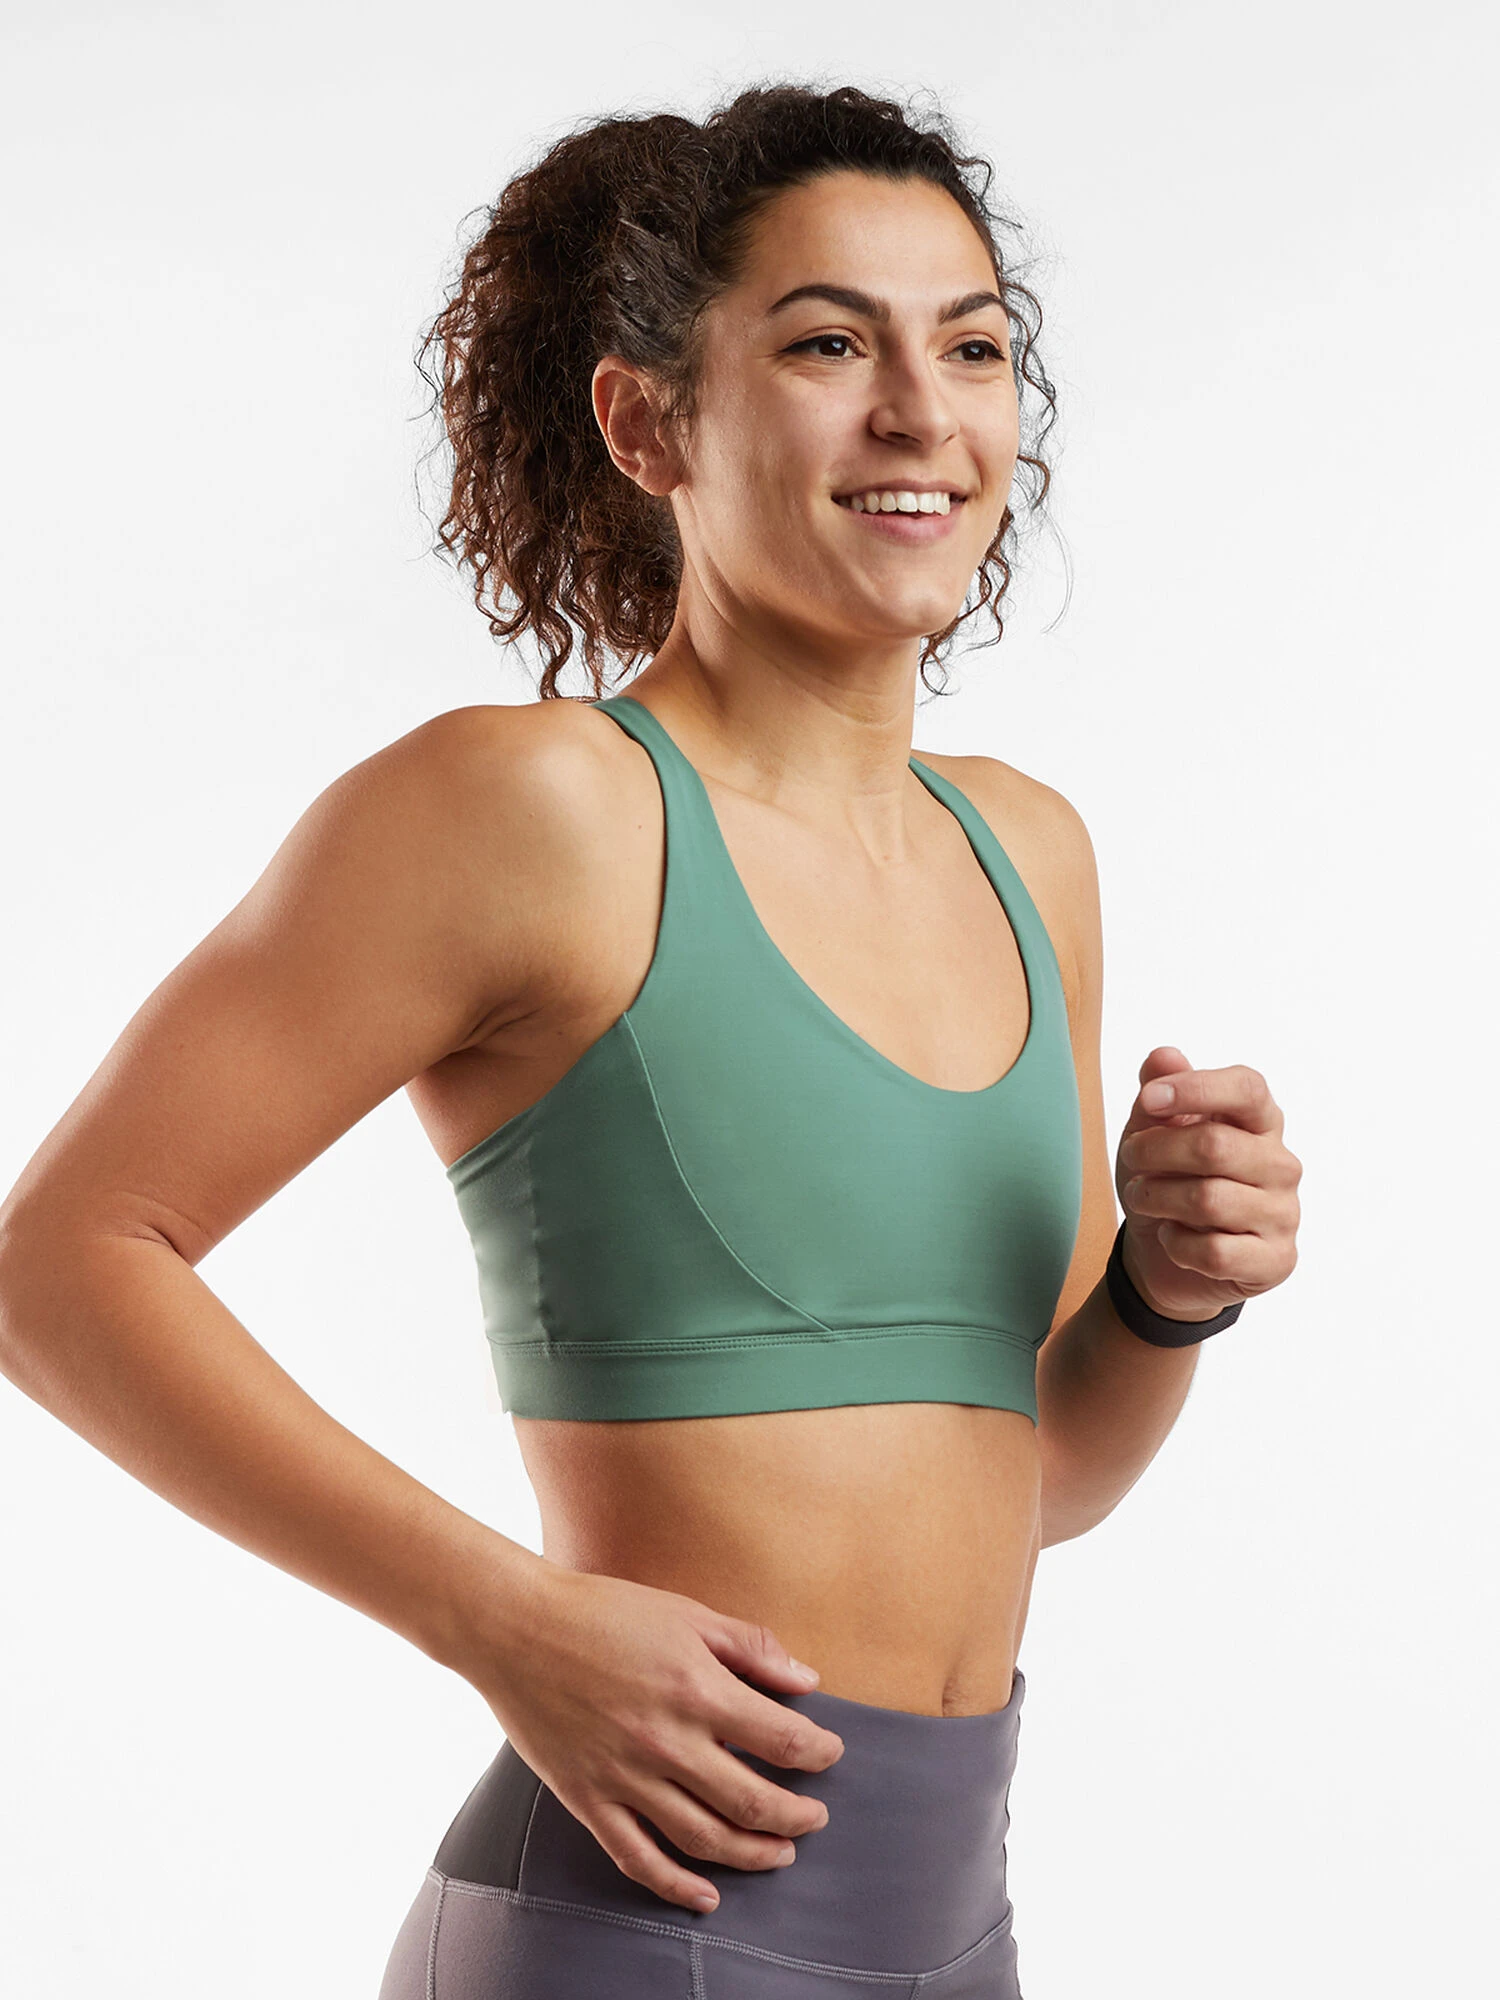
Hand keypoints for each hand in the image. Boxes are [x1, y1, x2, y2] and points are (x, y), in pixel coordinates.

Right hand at [465, 1559, 844, 1914]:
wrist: (516, 1629)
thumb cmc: (604, 1611)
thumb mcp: (687, 1614)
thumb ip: (751, 1648)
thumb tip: (807, 1681)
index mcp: (697, 1690)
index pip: (780, 1739)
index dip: (816, 1753)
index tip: (830, 1755)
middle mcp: (667, 1743)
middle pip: (751, 1800)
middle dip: (795, 1816)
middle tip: (815, 1819)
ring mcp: (626, 1777)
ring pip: (704, 1838)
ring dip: (751, 1853)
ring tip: (779, 1854)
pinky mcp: (589, 1799)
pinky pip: (639, 1858)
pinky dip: (676, 1887)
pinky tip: (705, 1896)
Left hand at [1115, 1045, 1301, 1320]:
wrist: (1165, 1256)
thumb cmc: (1167, 1180)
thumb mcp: (1151, 1131)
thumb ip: (1159, 1090)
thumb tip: (1164, 1057)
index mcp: (1260, 1121)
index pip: (1247, 1088)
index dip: (1195, 1088)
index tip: (1148, 1100)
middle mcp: (1280, 1164)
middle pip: (1215, 1145)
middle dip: (1155, 1151)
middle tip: (1132, 1159)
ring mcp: (1283, 1214)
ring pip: (1210, 1200)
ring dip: (1157, 1198)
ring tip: (1143, 1197)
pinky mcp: (1275, 1260)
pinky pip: (1214, 1250)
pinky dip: (1176, 1244)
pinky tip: (1171, 1237)